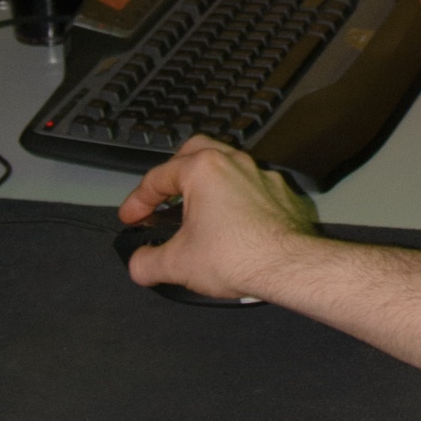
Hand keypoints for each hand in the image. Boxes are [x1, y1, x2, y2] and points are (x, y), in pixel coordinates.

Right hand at [116, 136, 317, 300]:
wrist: (289, 267)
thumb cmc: (239, 256)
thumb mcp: (177, 264)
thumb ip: (147, 263)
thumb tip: (138, 265)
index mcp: (203, 169)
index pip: (158, 178)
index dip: (137, 201)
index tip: (132, 218)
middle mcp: (234, 163)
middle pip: (193, 153)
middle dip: (173, 173)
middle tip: (163, 196)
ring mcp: (261, 176)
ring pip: (227, 165)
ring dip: (207, 183)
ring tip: (197, 209)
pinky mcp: (280, 194)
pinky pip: (251, 186)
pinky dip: (235, 198)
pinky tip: (231, 221)